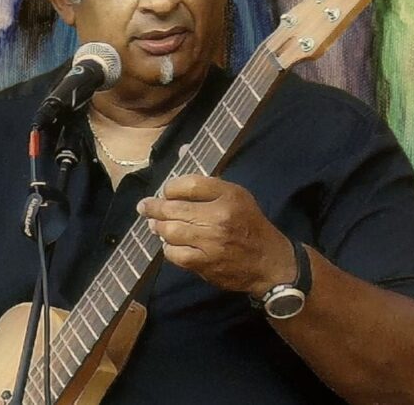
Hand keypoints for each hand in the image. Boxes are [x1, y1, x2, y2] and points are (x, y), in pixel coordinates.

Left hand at [136, 175, 295, 295]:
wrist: (270, 263)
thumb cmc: (249, 224)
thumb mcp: (236, 195)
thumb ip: (206, 179)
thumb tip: (180, 150)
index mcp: (229, 194)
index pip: (188, 184)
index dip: (170, 188)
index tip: (165, 192)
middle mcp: (220, 215)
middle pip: (174, 208)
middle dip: (153, 207)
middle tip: (144, 207)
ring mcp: (211, 241)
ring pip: (170, 231)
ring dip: (158, 227)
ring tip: (154, 225)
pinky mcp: (205, 263)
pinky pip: (174, 253)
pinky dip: (168, 248)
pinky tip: (171, 245)